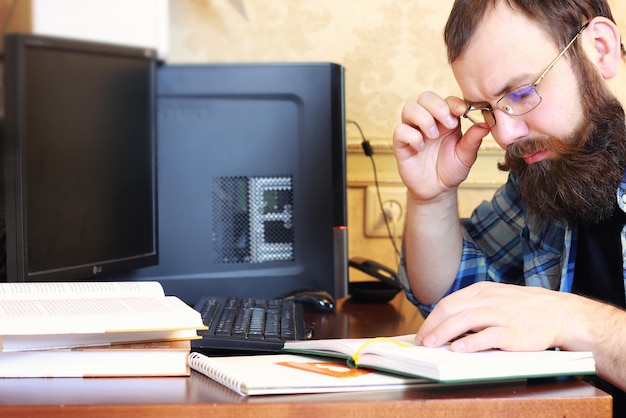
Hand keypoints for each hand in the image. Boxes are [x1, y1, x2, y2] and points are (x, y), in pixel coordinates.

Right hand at [393, 92, 489, 201]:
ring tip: (433, 135)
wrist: (437, 190)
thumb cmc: (451, 170)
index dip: (453, 102)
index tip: (462, 111)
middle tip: (449, 124)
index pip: (447, 100)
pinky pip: (400, 130)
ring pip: (410, 108)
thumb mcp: (466, 155)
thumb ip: (474, 139)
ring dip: (423, 119)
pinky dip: (412, 136)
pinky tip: (421, 148)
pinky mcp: (401, 143)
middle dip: (438, 106)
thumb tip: (487, 123)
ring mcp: (413, 131)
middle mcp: (428, 121)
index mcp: (446, 120)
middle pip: (425, 97)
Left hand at [414, 282, 570, 351]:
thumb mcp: (495, 297)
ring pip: (465, 320)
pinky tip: (459, 349)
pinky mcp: (514, 332)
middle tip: (422, 341)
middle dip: (432, 326)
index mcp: (481, 291)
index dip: (431, 318)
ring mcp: (501, 315)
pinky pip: (489, 336)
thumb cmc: (523, 308)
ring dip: (444, 333)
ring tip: (432, 344)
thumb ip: (473, 305)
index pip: (448, 302)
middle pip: (451, 309)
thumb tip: (445, 322)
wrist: (558, 313)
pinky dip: (472, 342)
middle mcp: (488, 300)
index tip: (422, 332)